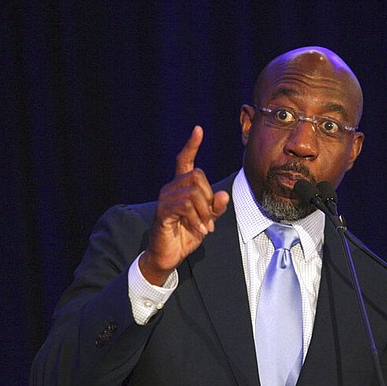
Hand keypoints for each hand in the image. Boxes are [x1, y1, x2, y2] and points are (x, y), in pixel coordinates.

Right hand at [139, 126, 229, 285]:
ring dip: (205, 212)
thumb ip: (216, 207)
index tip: (198, 129)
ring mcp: (164, 198)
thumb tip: (224, 194)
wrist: (168, 255)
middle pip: (197, 176)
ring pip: (193, 192)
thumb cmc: (186, 234)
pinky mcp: (162, 211)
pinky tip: (198, 230)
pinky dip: (197, 219)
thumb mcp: (207, 219)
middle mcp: (170, 188)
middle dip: (209, 197)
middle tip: (210, 217)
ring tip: (205, 227)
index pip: (184, 160)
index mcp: (181, 187)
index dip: (191, 145)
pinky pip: (185, 206)